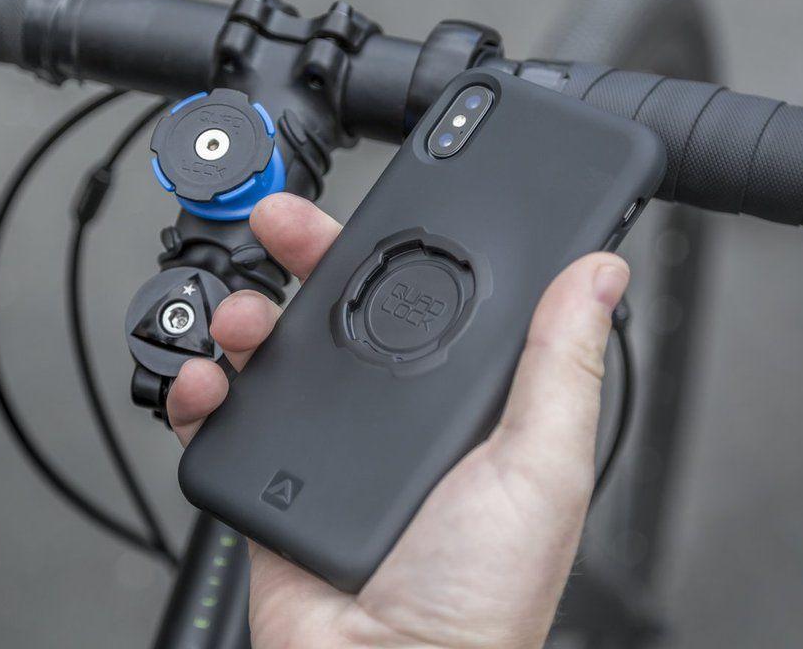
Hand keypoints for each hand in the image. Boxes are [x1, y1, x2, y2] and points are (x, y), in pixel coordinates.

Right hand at [169, 193, 629, 647]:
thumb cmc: (482, 596)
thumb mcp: (540, 466)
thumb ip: (562, 364)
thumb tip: (600, 275)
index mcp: (459, 401)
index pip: (428, 296)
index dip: (402, 244)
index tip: (380, 205)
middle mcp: (390, 412)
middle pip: (340, 309)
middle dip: (306, 256)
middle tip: (281, 225)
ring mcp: (325, 442)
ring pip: (274, 351)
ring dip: (245, 316)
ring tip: (240, 316)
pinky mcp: (271, 475)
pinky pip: (225, 417)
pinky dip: (202, 390)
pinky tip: (207, 381)